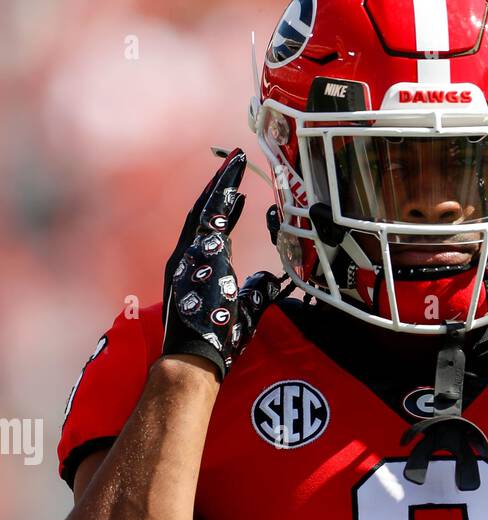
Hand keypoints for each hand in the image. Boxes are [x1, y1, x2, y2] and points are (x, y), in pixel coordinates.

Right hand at [162, 149, 281, 379]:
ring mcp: (188, 255)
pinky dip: (222, 199)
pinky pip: (210, 220)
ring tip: (235, 162)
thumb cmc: (218, 339)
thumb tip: (269, 277)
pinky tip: (236, 185)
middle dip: (219, 187)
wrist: (196, 357)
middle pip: (204, 212)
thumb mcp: (245, 308)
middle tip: (234, 162)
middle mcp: (187, 257)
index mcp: (197, 269)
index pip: (212, 231)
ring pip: (205, 210)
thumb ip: (256, 290)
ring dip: (221, 185)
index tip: (239, 194)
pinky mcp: (193, 257)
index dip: (225, 210)